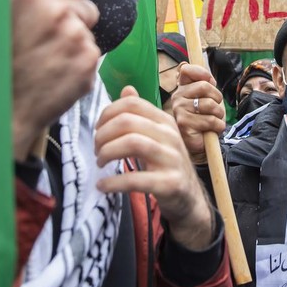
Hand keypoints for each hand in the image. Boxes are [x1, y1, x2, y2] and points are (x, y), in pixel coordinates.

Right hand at [11, 0, 99, 159]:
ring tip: (45, 57)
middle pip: (88, 6)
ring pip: (89, 33)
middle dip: (74, 18)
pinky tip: (54, 72)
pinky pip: (91, 56)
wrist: (1, 105)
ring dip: (74, 42)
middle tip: (43, 37)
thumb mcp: (5, 7)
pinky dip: (77, 64)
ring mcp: (77, 41)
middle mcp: (60, 13)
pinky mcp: (88, 65)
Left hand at [95, 86, 213, 249]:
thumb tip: (126, 89)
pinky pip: (136, 179)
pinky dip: (113, 182)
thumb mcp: (156, 136)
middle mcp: (171, 135)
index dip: (107, 114)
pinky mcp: (170, 183)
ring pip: (132, 143)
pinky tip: (103, 185)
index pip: (131, 104)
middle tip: (97, 149)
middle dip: (103, 135)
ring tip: (100, 162)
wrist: (188, 197)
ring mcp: (172, 159)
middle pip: (127, 121)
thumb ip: (140, 115)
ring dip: (107, 152)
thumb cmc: (166, 164)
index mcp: (165, 121)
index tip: (98, 129)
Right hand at [172, 63, 225, 163]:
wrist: (201, 143)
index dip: (201, 73)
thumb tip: (208, 76)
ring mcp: (179, 110)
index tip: (210, 81)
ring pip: (209, 104)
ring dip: (218, 114)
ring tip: (213, 120)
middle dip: (217, 98)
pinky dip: (218, 126)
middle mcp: (177, 97)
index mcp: (182, 88)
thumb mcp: (208, 98)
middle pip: (204, 86)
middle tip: (214, 109)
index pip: (186, 69)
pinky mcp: (184, 124)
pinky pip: (210, 120)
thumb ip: (206, 83)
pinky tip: (211, 130)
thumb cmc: (205, 119)